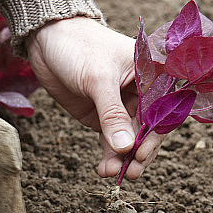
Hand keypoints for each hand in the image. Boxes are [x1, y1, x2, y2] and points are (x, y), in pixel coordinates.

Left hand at [26, 16, 160, 179]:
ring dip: (124, 158)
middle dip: (140, 152)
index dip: (157, 133)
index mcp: (154, 73)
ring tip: (113, 173)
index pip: (165, 108)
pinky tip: (104, 169)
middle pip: (150, 129)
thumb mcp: (97, 79)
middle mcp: (144, 92)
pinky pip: (112, 141)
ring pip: (131, 139)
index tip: (142, 152)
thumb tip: (125, 148)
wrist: (47, 39)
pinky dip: (110, 156)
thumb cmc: (79, 47)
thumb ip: (111, 113)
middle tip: (130, 172)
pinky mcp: (104, 116)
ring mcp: (123, 106)